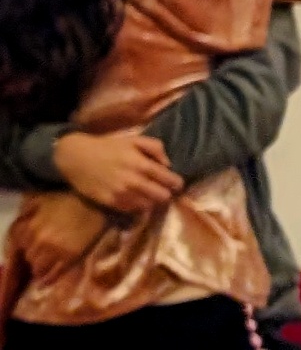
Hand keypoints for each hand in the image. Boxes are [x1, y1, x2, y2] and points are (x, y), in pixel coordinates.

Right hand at [51, 128, 181, 213]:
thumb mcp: (132, 140)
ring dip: (150, 199)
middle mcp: (134, 181)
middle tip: (160, 188)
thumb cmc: (106, 147)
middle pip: (163, 197)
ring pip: (150, 205)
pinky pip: (134, 210)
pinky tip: (132, 196)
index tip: (175, 183)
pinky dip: (136, 204)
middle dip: (165, 193)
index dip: (176, 183)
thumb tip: (168, 164)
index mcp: (141, 164)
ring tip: (145, 192)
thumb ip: (154, 147)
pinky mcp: (112, 203)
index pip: (171, 181)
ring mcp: (123, 194)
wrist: (75, 157)